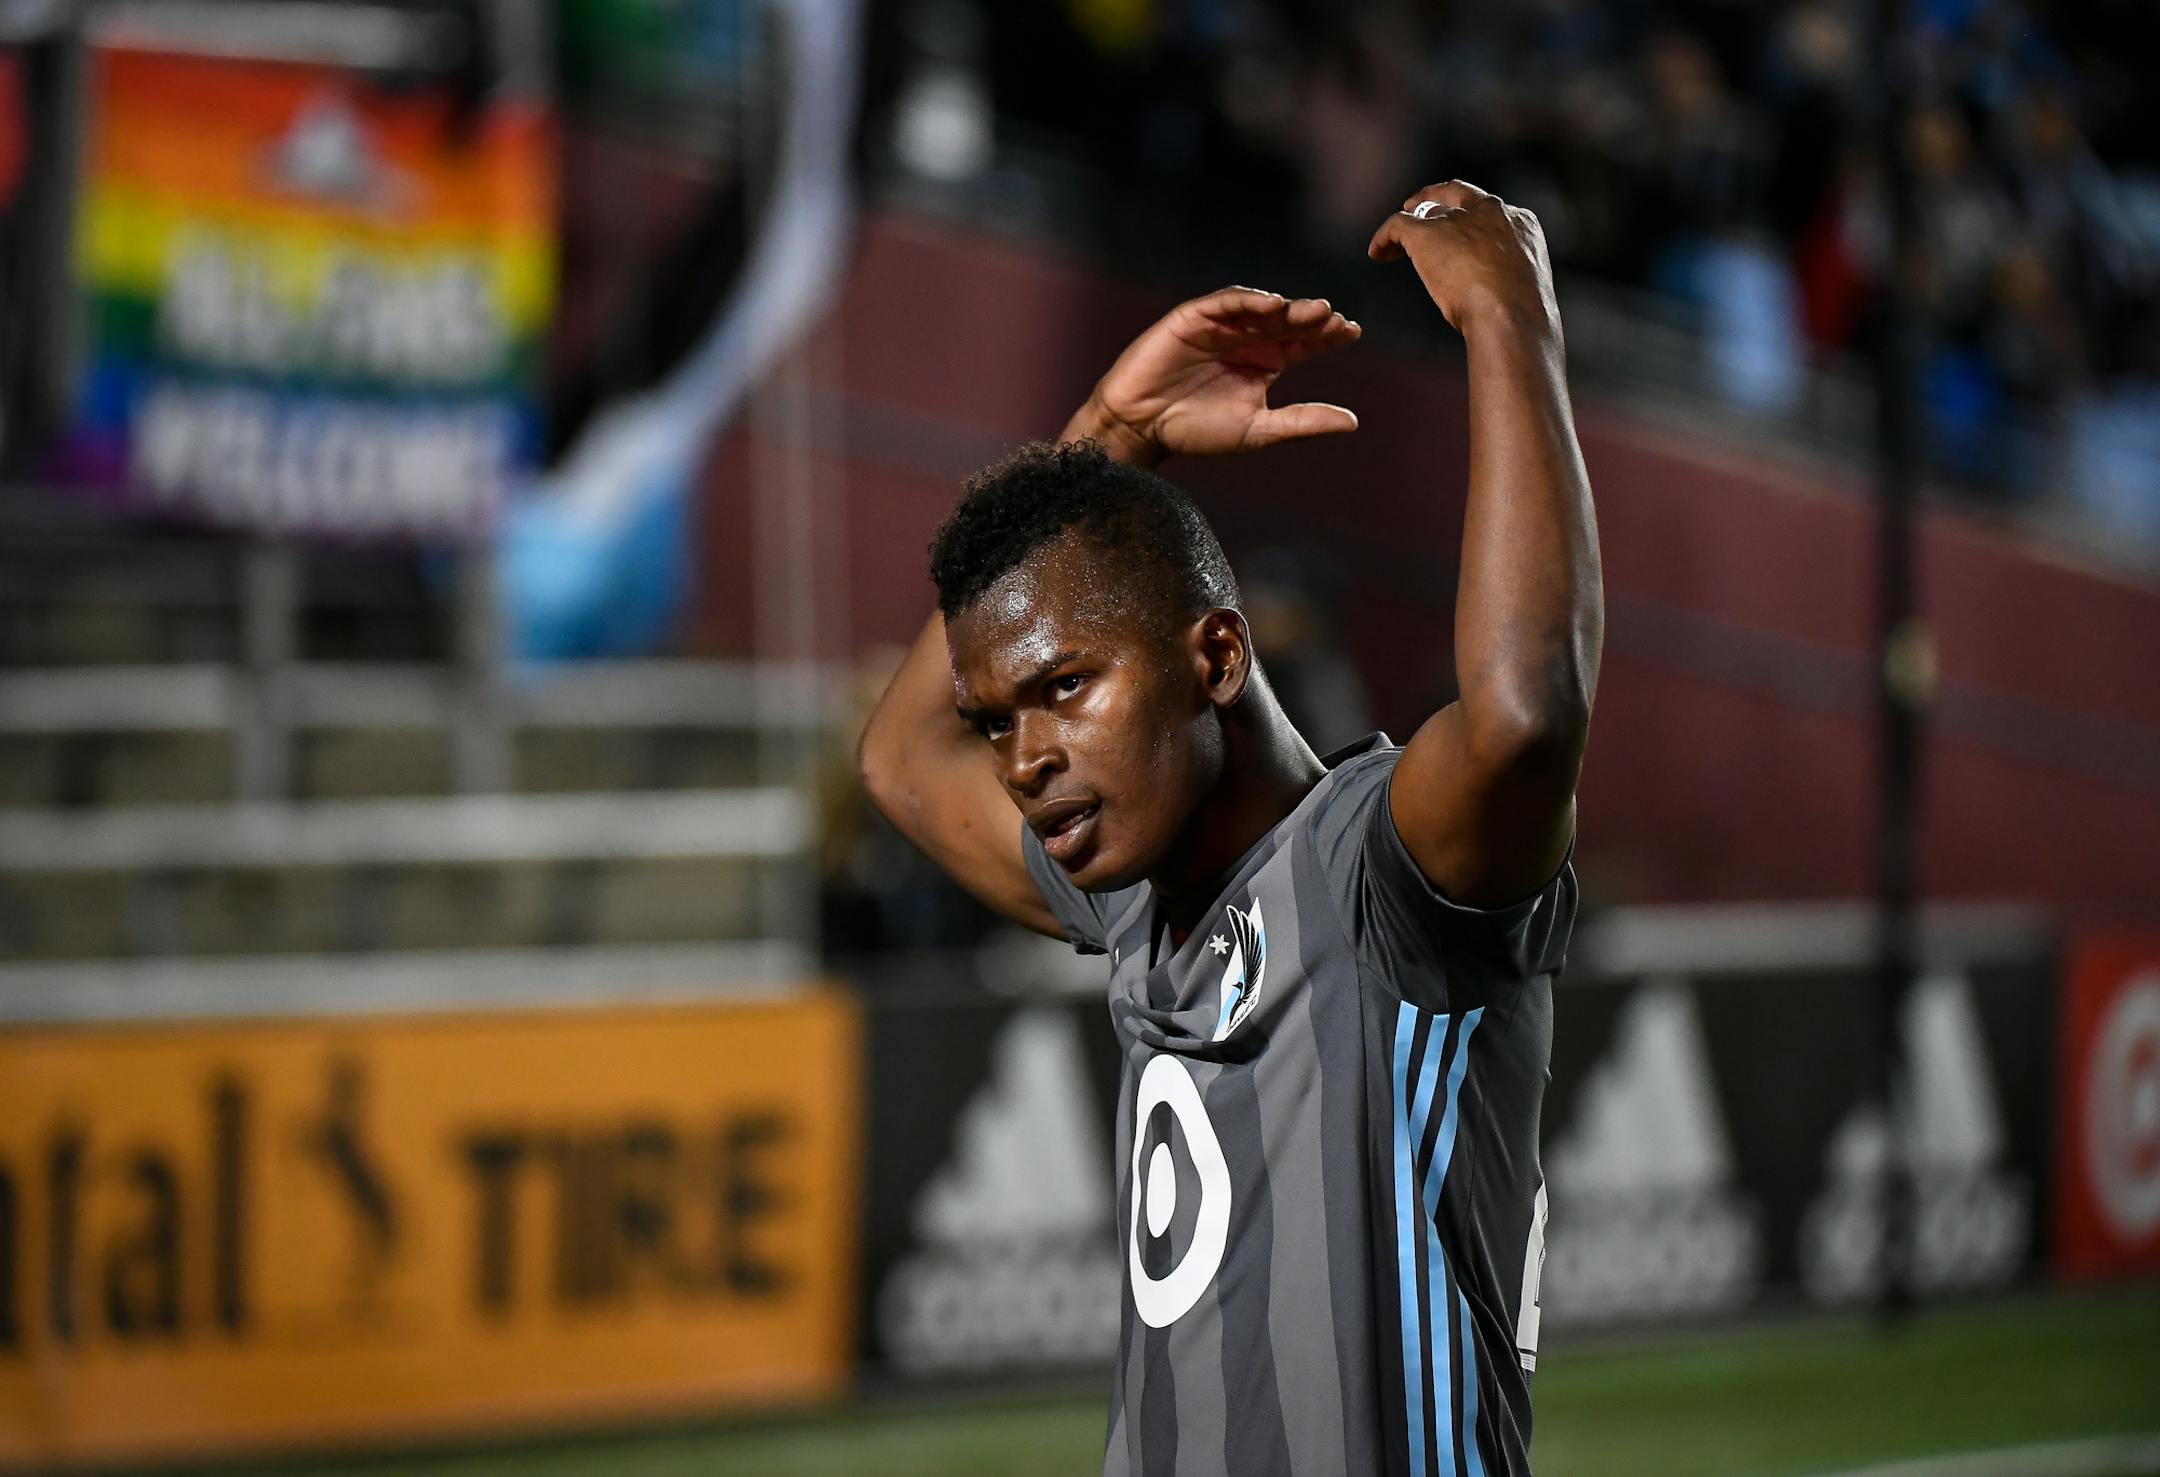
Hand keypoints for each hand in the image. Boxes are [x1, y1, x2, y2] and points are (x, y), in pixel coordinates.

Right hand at [1063, 287, 1360, 465]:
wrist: (1141, 427)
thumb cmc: (1196, 431)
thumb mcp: (1258, 430)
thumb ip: (1302, 422)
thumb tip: (1353, 422)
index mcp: (1266, 362)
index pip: (1305, 343)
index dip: (1328, 336)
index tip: (1353, 332)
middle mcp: (1247, 340)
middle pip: (1289, 322)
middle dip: (1313, 318)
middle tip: (1336, 318)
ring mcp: (1221, 326)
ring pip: (1261, 309)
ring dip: (1287, 307)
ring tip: (1313, 310)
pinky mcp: (1194, 318)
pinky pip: (1225, 303)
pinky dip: (1248, 301)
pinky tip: (1271, 305)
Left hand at [1367, 182, 1559, 341]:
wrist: (1510, 317)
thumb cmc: (1520, 319)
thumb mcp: (1522, 292)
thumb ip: (1507, 283)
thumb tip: (1493, 302)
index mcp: (1520, 224)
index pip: (1489, 211)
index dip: (1471, 219)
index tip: (1459, 231)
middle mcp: (1491, 212)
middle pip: (1457, 194)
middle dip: (1436, 198)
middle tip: (1417, 207)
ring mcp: (1458, 220)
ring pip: (1424, 210)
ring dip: (1408, 223)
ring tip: (1392, 241)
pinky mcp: (1426, 233)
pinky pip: (1397, 225)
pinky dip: (1384, 237)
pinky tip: (1377, 253)